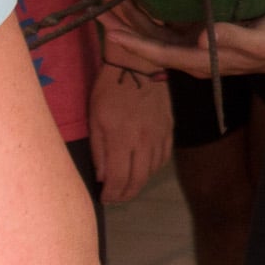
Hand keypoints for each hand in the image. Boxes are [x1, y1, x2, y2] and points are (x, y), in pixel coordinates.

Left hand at [86, 64, 171, 203]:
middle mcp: (144, 141)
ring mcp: (160, 136)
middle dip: (125, 194)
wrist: (138, 66)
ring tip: (127, 184)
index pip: (119, 178)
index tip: (104, 198)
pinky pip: (163, 158)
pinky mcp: (169, 129)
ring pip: (152, 171)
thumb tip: (103, 177)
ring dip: (139, 182)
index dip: (111, 194)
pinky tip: (144, 168)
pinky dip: (153, 169)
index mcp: (122, 138)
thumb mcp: (95, 119)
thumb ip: (99, 150)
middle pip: (138, 180)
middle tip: (116, 198)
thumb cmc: (109, 90)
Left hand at [103, 6, 264, 80]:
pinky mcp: (205, 33)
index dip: (134, 43)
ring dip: (134, 21)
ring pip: (158, 35)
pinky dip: (153, 14)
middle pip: (151, 45)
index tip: (109, 32)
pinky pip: (171, 27)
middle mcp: (194, 54)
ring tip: (110, 3)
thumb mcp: (261, 40)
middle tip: (98, 10)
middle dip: (125, 29)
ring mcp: (198, 45)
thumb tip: (202, 37)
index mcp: (203, 60)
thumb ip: (234, 39)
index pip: (160, 53)